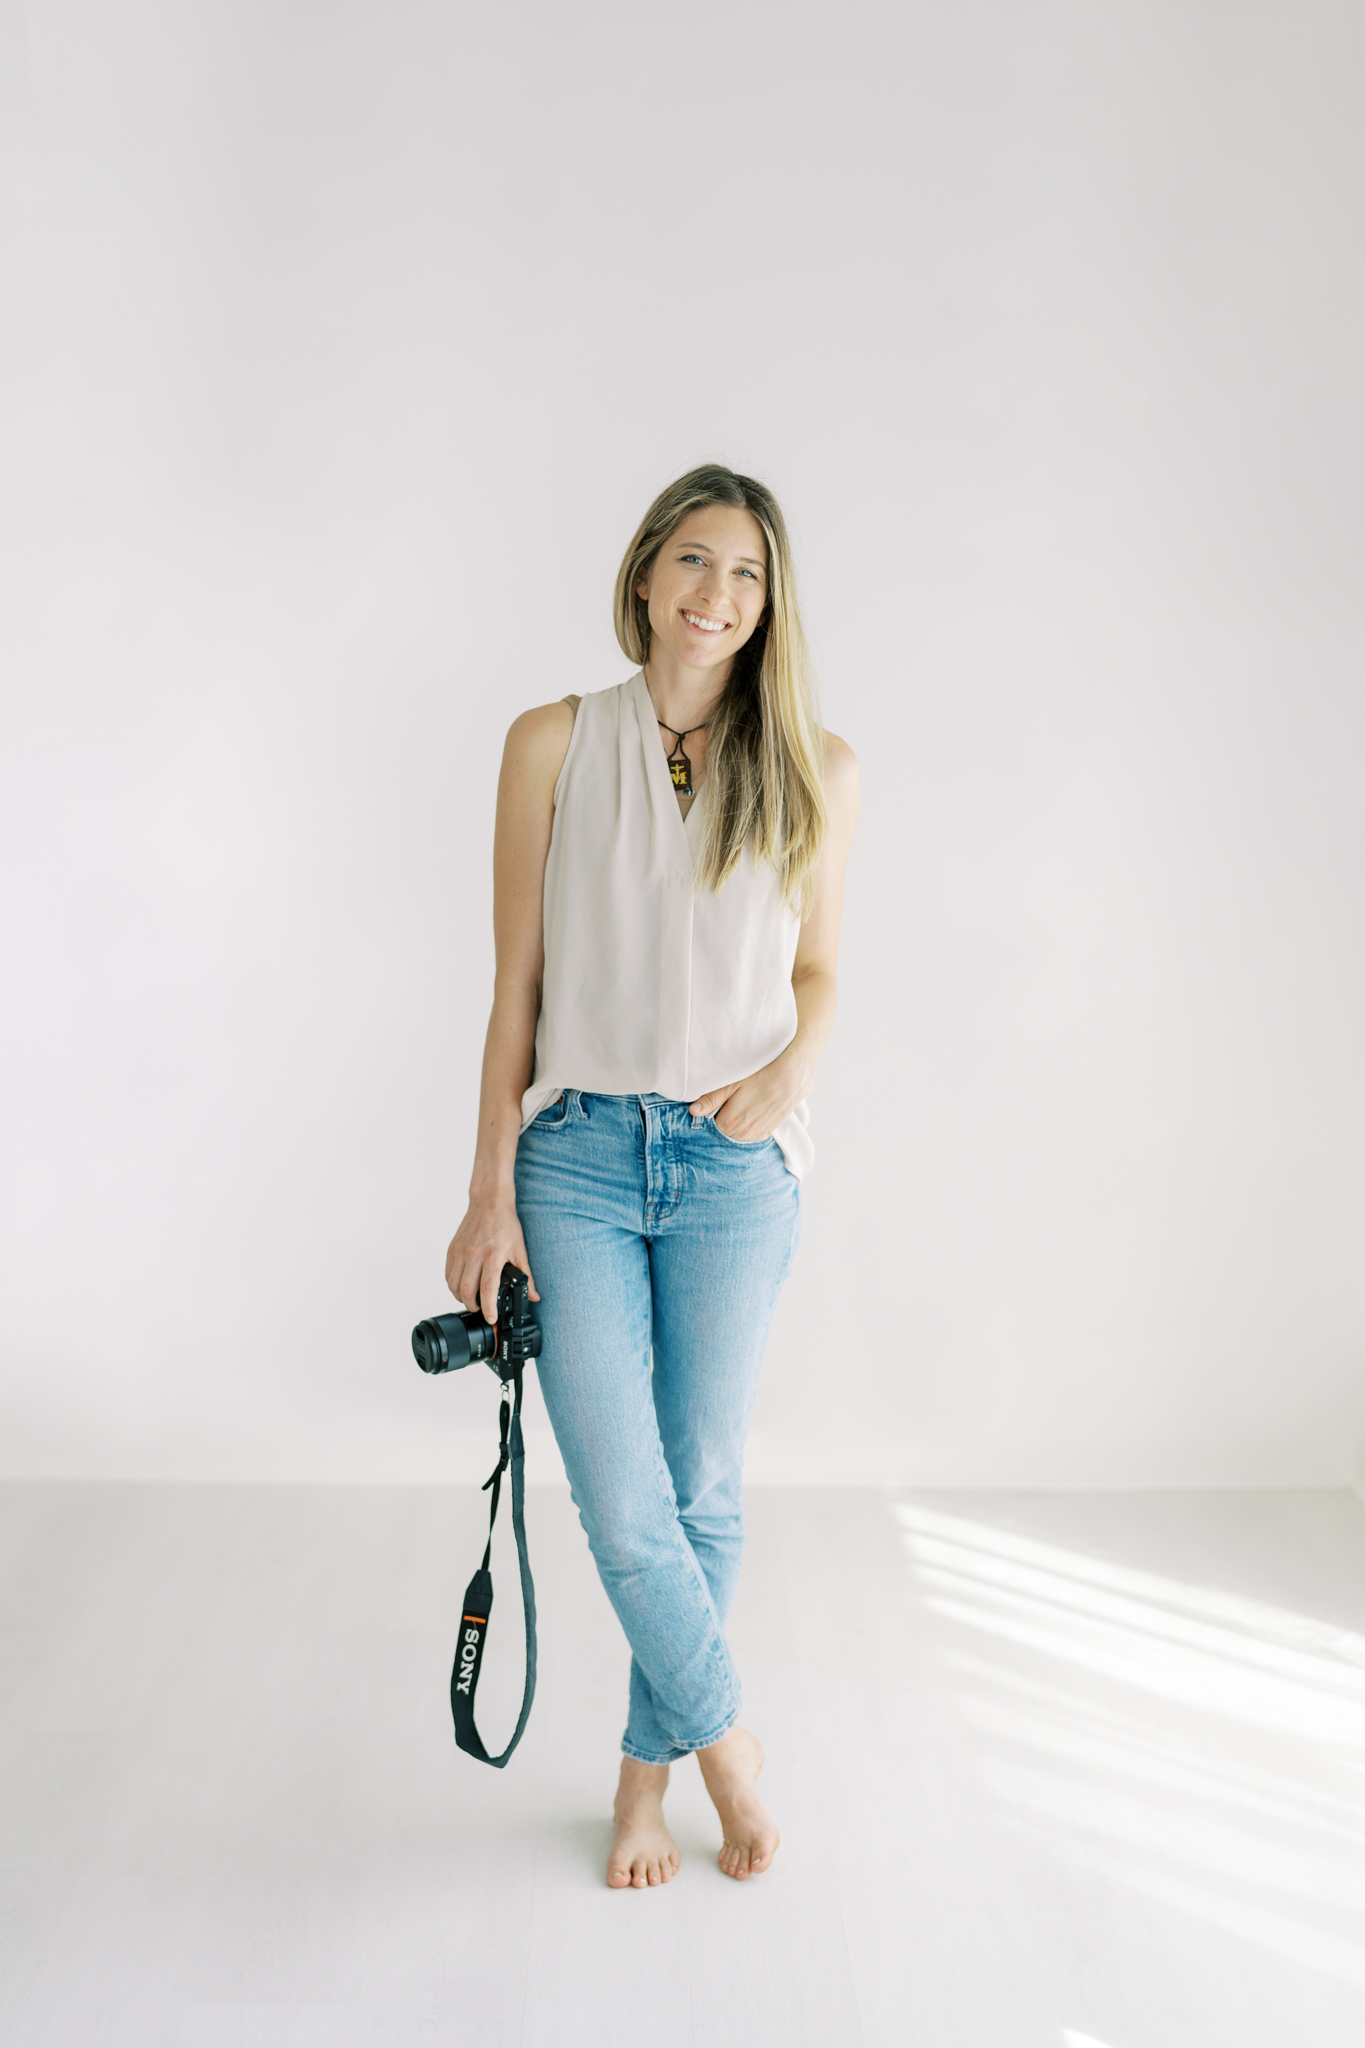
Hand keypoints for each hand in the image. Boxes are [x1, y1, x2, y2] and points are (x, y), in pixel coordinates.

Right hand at [445, 1195, 538, 1324]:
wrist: (489, 1202)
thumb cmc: (506, 1224)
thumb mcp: (520, 1250)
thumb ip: (527, 1276)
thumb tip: (534, 1296)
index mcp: (493, 1255)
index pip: (487, 1289)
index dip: (488, 1308)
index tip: (491, 1319)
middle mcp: (473, 1254)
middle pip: (466, 1291)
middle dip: (473, 1307)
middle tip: (481, 1310)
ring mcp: (460, 1252)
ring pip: (453, 1285)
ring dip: (461, 1298)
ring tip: (471, 1300)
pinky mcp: (452, 1249)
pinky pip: (448, 1274)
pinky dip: (453, 1285)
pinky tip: (463, 1286)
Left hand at [689, 1048, 811, 1142]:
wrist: (792, 1076)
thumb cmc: (761, 1075)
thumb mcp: (732, 1084)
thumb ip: (712, 1099)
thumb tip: (694, 1111)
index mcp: (729, 1123)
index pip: (709, 1126)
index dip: (711, 1113)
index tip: (716, 1103)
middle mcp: (742, 1135)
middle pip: (723, 1132)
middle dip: (723, 1119)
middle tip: (731, 1100)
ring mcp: (756, 1135)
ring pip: (737, 1134)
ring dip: (736, 1124)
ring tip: (744, 1104)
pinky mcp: (767, 1133)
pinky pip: (750, 1134)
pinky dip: (748, 1126)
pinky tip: (752, 1110)